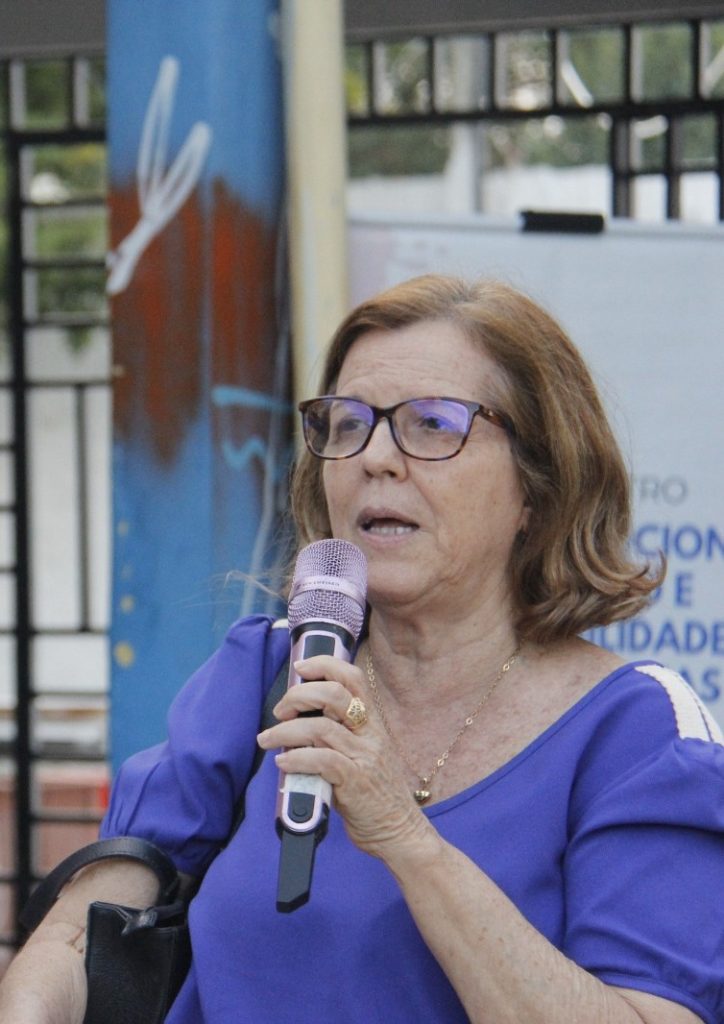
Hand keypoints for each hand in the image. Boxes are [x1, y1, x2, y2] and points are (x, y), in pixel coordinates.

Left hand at [256, 654, 430, 858]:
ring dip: (285, 732)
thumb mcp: (362, 754)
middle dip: (298, 696)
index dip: (325, 665)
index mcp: (372, 723)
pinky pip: (322, 761)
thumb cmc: (374, 792)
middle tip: (280, 712)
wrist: (399, 831)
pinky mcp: (356, 783)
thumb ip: (338, 735)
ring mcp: (364, 758)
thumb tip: (296, 721)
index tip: (300, 668)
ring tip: (267, 740)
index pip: (353, 678)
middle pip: (334, 695)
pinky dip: (297, 758)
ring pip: (320, 728)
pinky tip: (283, 763)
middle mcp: (370, 735)